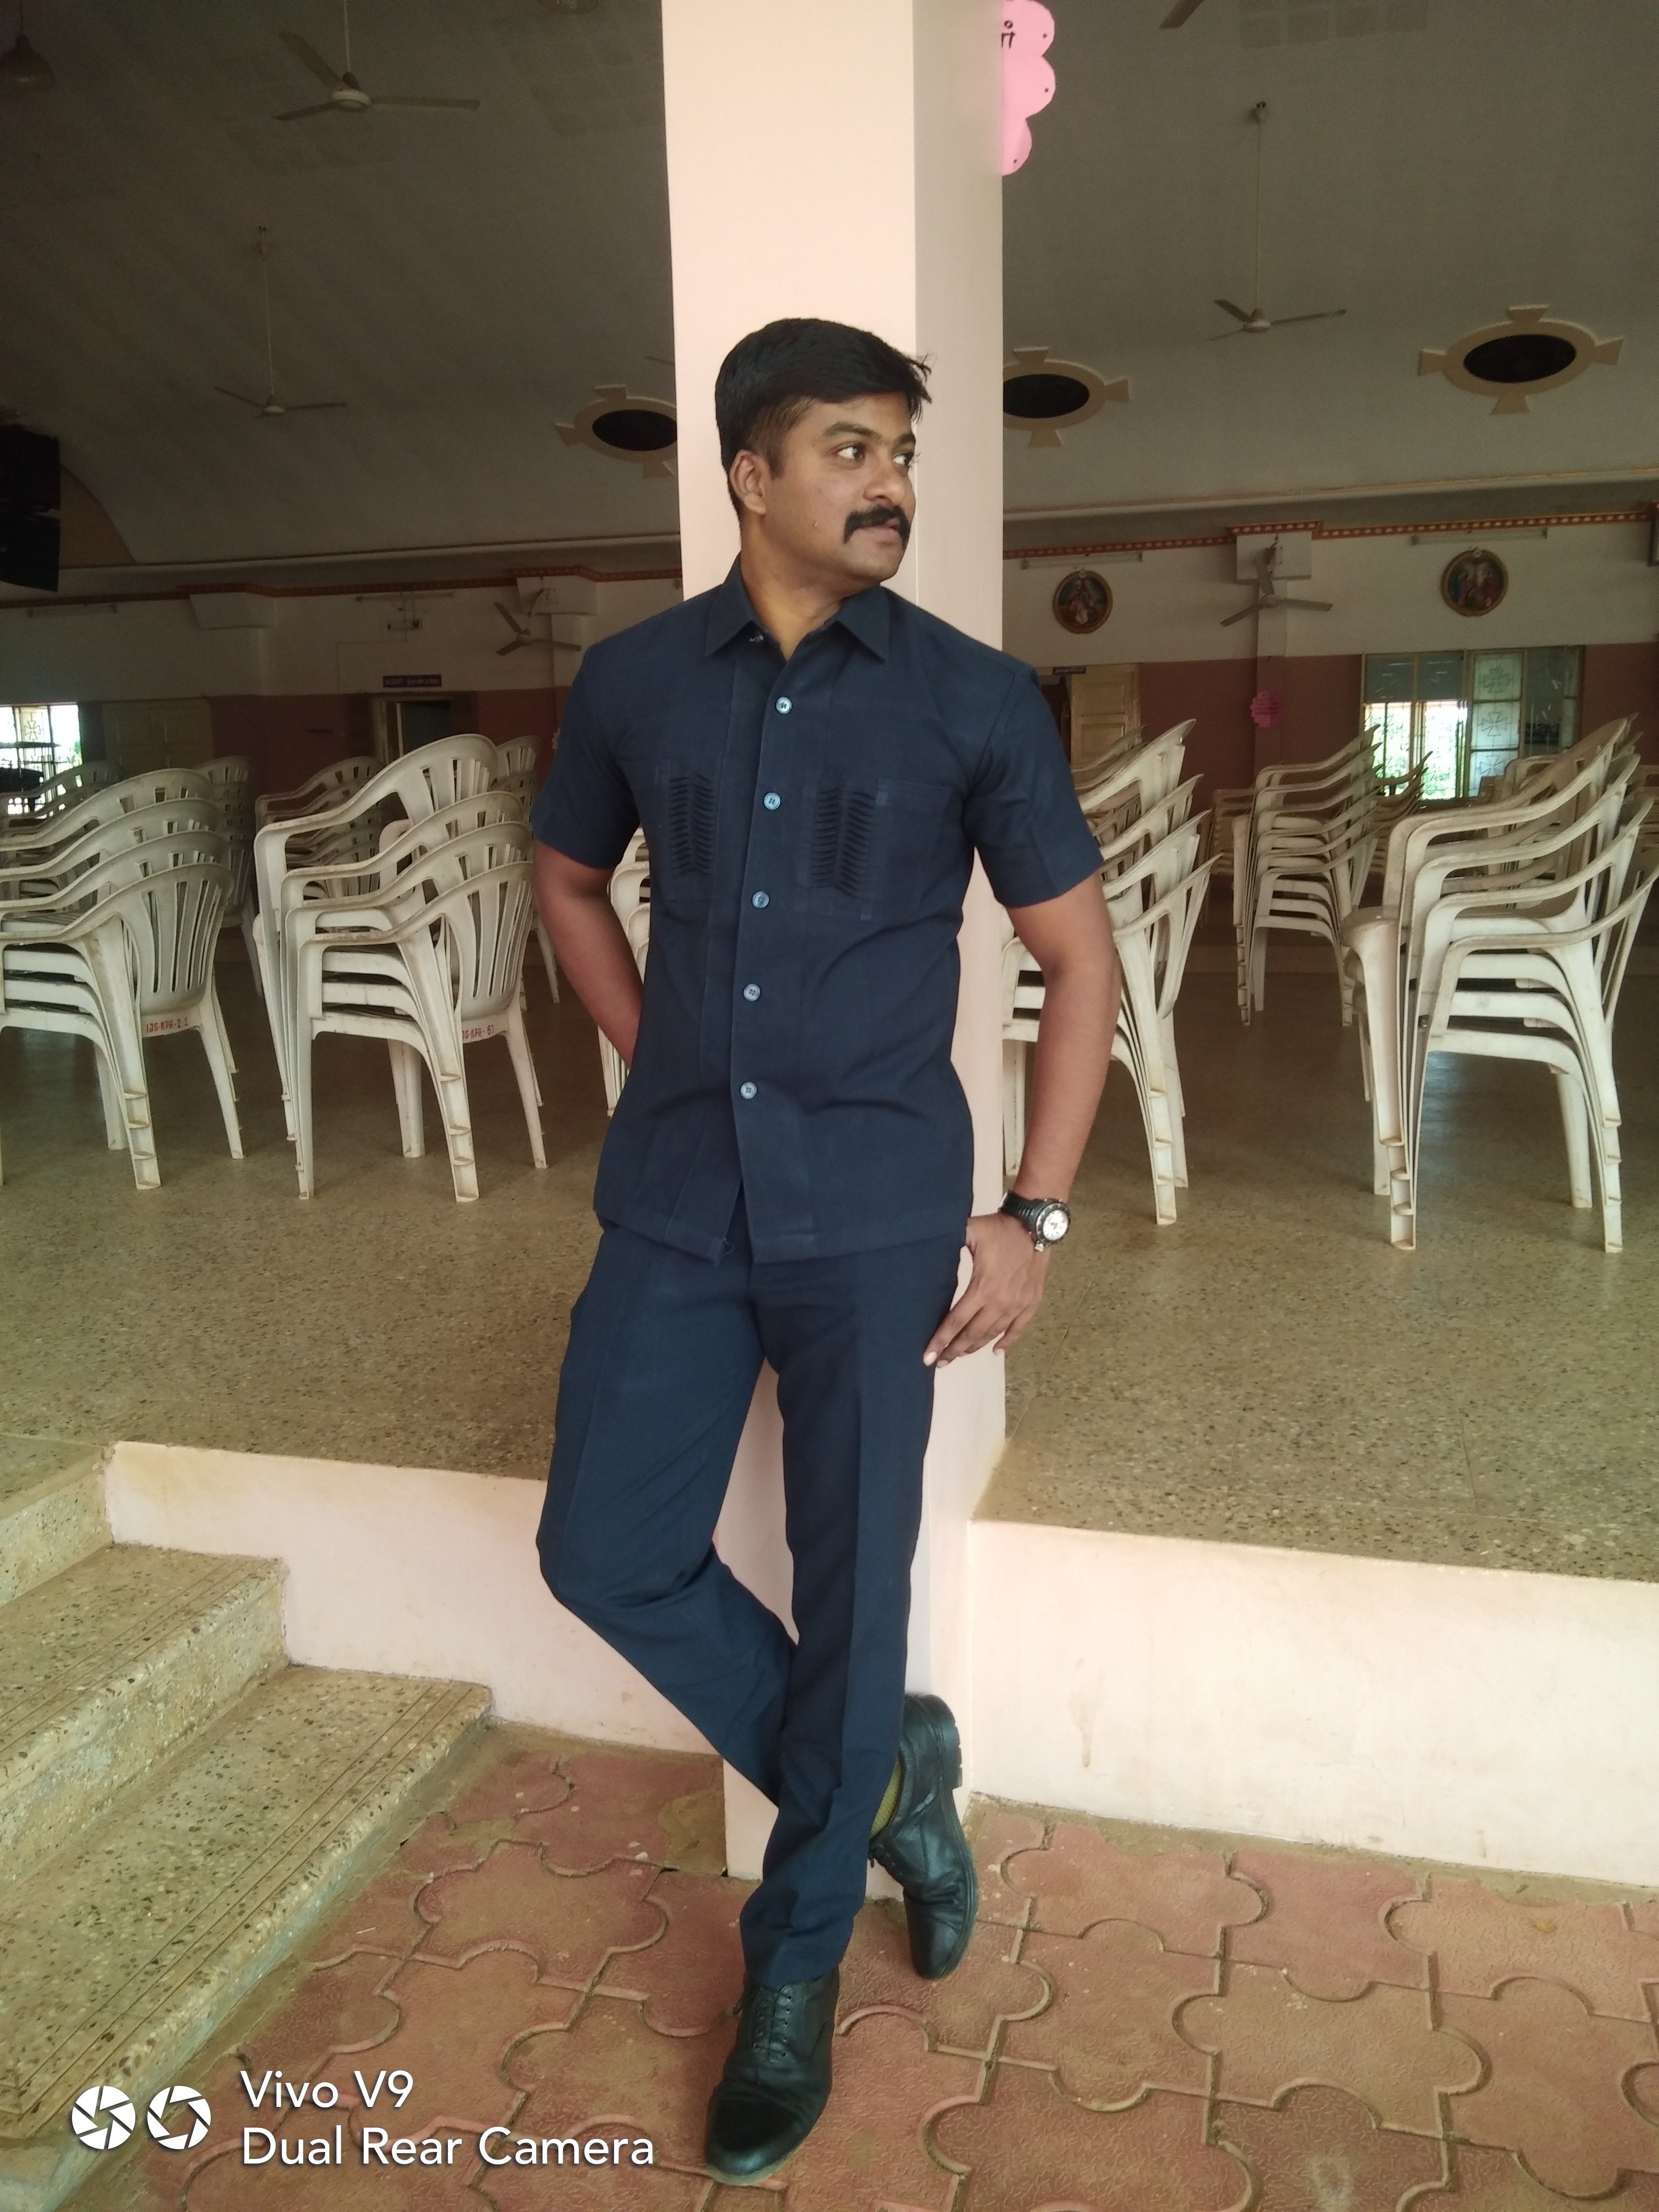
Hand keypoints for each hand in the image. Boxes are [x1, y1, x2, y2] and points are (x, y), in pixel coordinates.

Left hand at [923, 1212, 1048, 1366]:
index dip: (941, 1340)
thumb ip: (948, 1240)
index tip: (928, 1356)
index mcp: (982, 1288)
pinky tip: (996, 1351)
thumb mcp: (970, 1231)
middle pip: (973, 1334)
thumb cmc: (999, 1229)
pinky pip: (1019, 1328)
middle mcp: (1000, 1302)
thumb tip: (925, 1243)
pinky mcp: (1032, 1302)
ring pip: (993, 1334)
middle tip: (939, 1361)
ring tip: (960, 1355)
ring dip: (976, 1347)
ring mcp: (1018, 1305)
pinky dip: (1007, 1341)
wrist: (1034, 1225)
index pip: (956, 1321)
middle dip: (954, 1350)